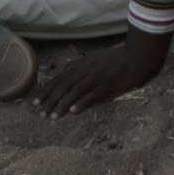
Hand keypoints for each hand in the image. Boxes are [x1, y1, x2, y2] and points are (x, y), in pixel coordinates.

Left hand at [35, 40, 163, 118]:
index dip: (47, 90)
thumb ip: (80, 68)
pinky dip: (82, 103)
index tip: (35, 102)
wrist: (137, 58)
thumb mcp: (94, 59)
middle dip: (50, 99)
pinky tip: (73, 112)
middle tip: (40, 112)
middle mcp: (87, 69)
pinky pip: (92, 95)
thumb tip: (65, 79)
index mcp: (83, 63)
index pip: (60, 78)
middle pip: (64, 85)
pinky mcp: (108, 85)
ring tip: (53, 117)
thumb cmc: (116, 60)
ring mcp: (98, 77)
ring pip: (75, 91)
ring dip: (62, 104)